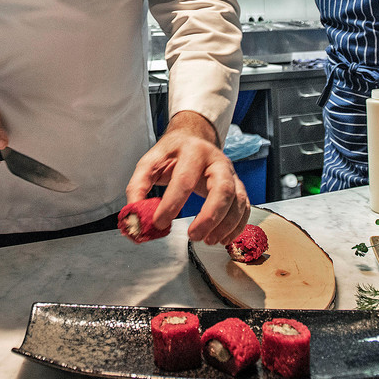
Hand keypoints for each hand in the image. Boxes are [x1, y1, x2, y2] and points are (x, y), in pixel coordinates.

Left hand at [127, 111, 248, 245]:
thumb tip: (134, 213)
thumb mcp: (150, 162)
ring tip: (208, 240)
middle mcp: (216, 161)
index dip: (172, 203)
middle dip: (209, 216)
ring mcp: (230, 173)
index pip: (184, 179)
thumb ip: (138, 185)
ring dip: (225, 225)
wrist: (194, 139)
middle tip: (194, 235)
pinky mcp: (237, 186)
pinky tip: (222, 238)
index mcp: (192, 151)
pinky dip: (237, 226)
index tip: (159, 222)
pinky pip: (244, 208)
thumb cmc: (172, 154)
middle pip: (222, 188)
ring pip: (237, 200)